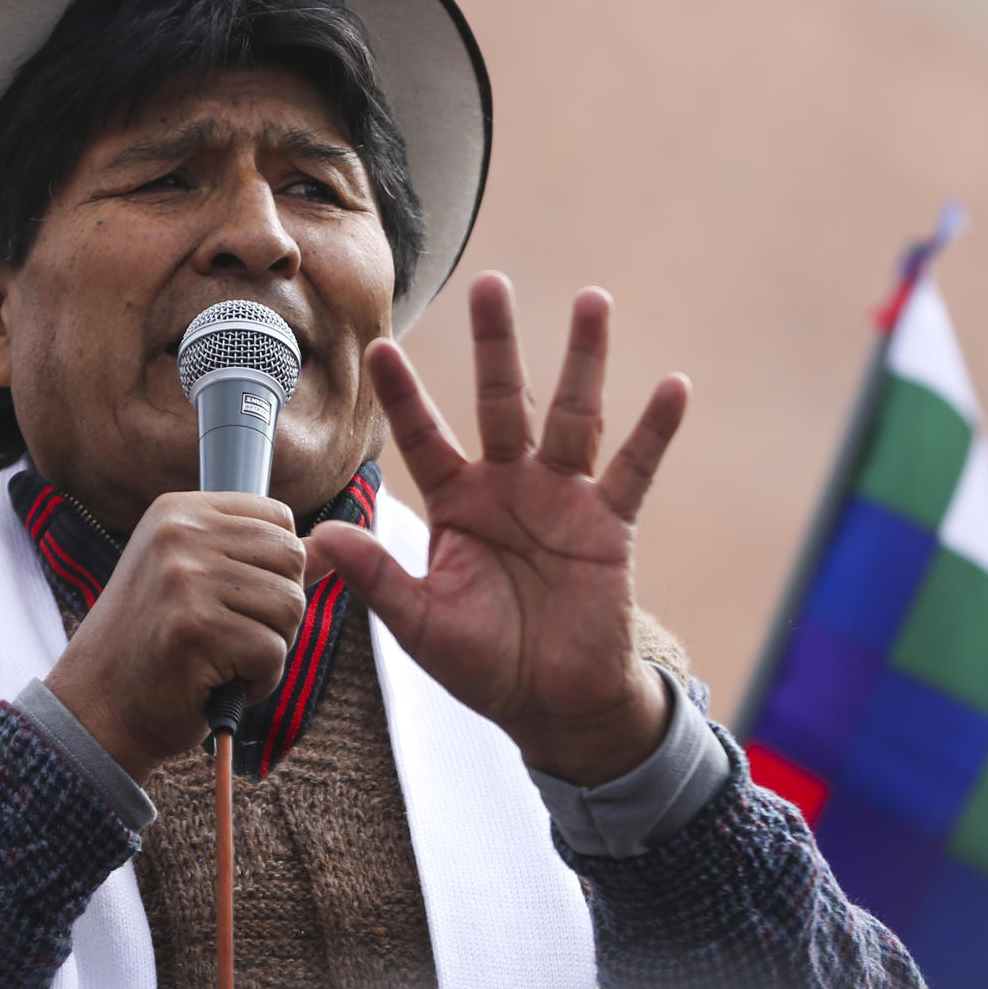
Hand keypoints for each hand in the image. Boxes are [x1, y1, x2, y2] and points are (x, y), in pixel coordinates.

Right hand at [44, 492, 305, 784]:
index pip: (279, 517)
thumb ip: (264, 560)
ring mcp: (184, 578)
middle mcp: (179, 533)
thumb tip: (338, 545)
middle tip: (231, 637)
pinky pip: (273, 653)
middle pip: (293, 559)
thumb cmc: (156, 647)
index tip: (235, 599)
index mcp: (179, 510)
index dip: (275, 569)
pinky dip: (258, 682)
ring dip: (269, 649)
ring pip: (290, 607)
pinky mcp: (194, 628)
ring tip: (221, 660)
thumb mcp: (201, 582)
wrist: (96, 710)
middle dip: (278, 610)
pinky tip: (218, 684)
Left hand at [307, 273, 688, 786]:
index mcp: (456, 503)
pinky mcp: (609, 525)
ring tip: (592, 301)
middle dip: (495, 345)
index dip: (405, 394)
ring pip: (571, 416)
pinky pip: (634, 470)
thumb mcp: (420, 622)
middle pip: (501, 400)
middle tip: (490, 282)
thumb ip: (376, 576)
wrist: (553, 707)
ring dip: (583, 360)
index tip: (381, 345)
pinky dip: (653, 431)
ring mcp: (562, 499)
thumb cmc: (483, 663)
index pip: (425, 436)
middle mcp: (508, 486)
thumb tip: (315, 536)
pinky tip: (672, 387)